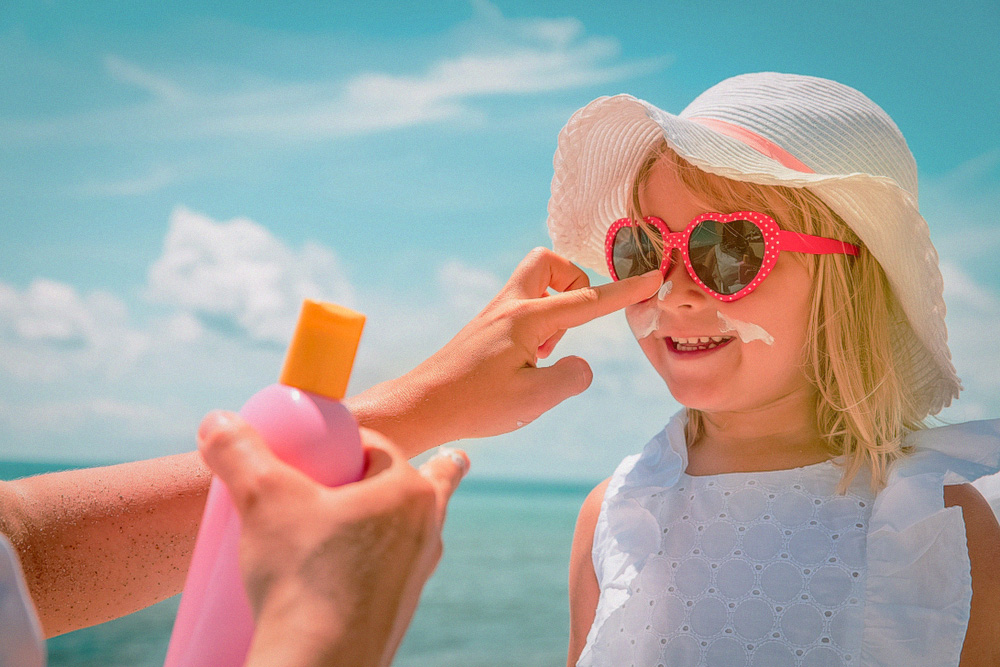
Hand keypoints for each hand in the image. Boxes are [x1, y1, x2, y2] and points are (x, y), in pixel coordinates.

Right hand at [196, 411, 467, 666]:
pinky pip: (392, 571)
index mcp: (409, 492)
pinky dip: (379, 561)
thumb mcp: (262, 500)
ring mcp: (416, 574)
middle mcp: (425, 531)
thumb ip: (239, 453)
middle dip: (411, 471)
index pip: (378, 446)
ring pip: (408, 530)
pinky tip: (359, 569)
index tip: (317, 447)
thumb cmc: (302, 577)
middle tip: (431, 459)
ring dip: (396, 518)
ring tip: (396, 511)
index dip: (345, 439)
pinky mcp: (397, 610)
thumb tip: (217, 420)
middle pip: (414, 485)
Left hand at [346, 248, 661, 455]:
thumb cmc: (475, 404)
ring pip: (535, 284)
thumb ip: (571, 377)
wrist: (422, 405)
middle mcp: (510, 306)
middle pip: (549, 262)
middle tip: (571, 323)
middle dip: (573, 282)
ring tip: (544, 355)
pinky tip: (525, 363)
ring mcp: (495, 314)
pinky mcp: (486, 327)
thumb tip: (582, 364)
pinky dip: (537, 325)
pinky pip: (523, 307)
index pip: (588, 301)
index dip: (625, 291)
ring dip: (555, 309)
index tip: (654, 276)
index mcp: (526, 318)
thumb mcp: (534, 399)